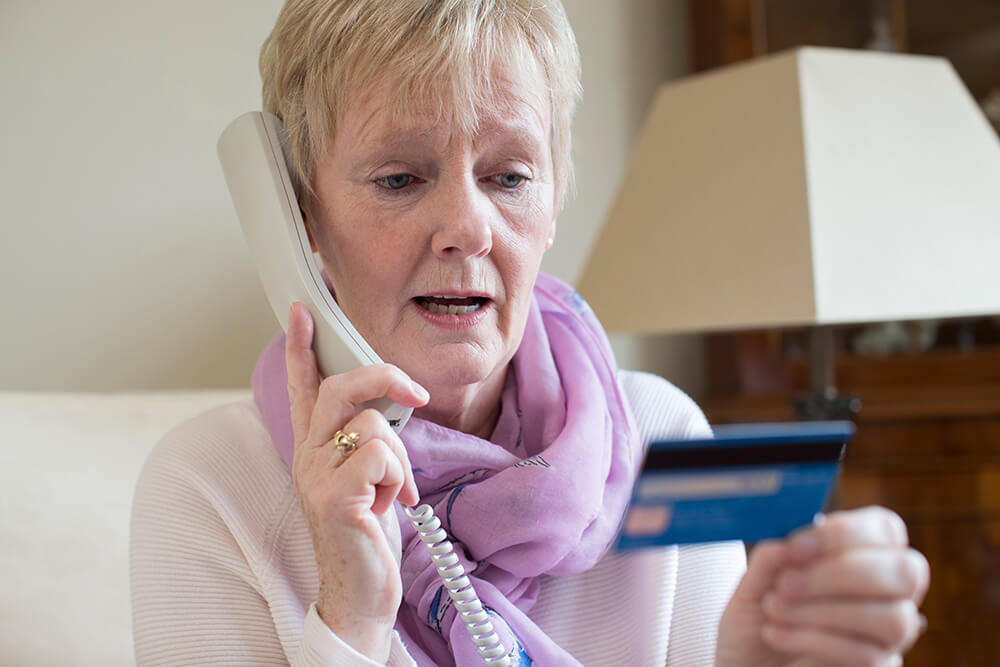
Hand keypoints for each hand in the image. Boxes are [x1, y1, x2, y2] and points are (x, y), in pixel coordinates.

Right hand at [285, 302, 428, 661]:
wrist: (359, 593)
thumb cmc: (367, 534)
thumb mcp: (366, 478)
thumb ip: (368, 442)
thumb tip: (394, 406)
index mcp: (314, 447)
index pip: (303, 387)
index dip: (302, 347)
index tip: (302, 309)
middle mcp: (307, 455)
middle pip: (340, 387)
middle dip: (385, 377)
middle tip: (417, 394)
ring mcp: (315, 476)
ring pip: (374, 425)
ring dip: (400, 459)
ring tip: (392, 492)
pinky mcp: (333, 497)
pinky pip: (380, 456)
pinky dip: (398, 479)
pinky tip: (389, 505)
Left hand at [716, 506, 929, 666]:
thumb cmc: (756, 620)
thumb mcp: (753, 584)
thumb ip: (771, 559)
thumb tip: (787, 544)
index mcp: (861, 555)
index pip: (887, 529)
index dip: (845, 532)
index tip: (794, 548)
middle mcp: (887, 594)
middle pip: (907, 572)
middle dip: (841, 573)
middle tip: (787, 583)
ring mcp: (889, 637)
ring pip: (893, 618)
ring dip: (824, 611)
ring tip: (774, 609)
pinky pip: (869, 655)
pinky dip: (814, 640)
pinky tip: (776, 634)